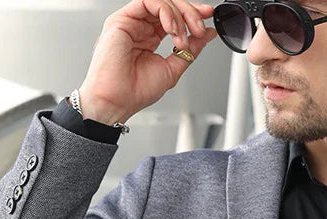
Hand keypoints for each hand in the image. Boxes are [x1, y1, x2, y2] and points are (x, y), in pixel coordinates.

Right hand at [77, 0, 218, 124]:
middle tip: (200, 29)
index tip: (208, 18)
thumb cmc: (136, 91)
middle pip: (170, 6)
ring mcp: (132, 21)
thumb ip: (190, 49)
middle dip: (190, 14)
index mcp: (150, 38)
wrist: (117, 100)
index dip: (192, 14)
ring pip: (161, 1)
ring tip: (182, 39)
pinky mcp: (122, 18)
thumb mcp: (172, 68)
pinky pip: (148, 1)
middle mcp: (140, 27)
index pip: (174, 17)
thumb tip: (207, 34)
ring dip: (179, 16)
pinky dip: (166, 12)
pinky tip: (172, 29)